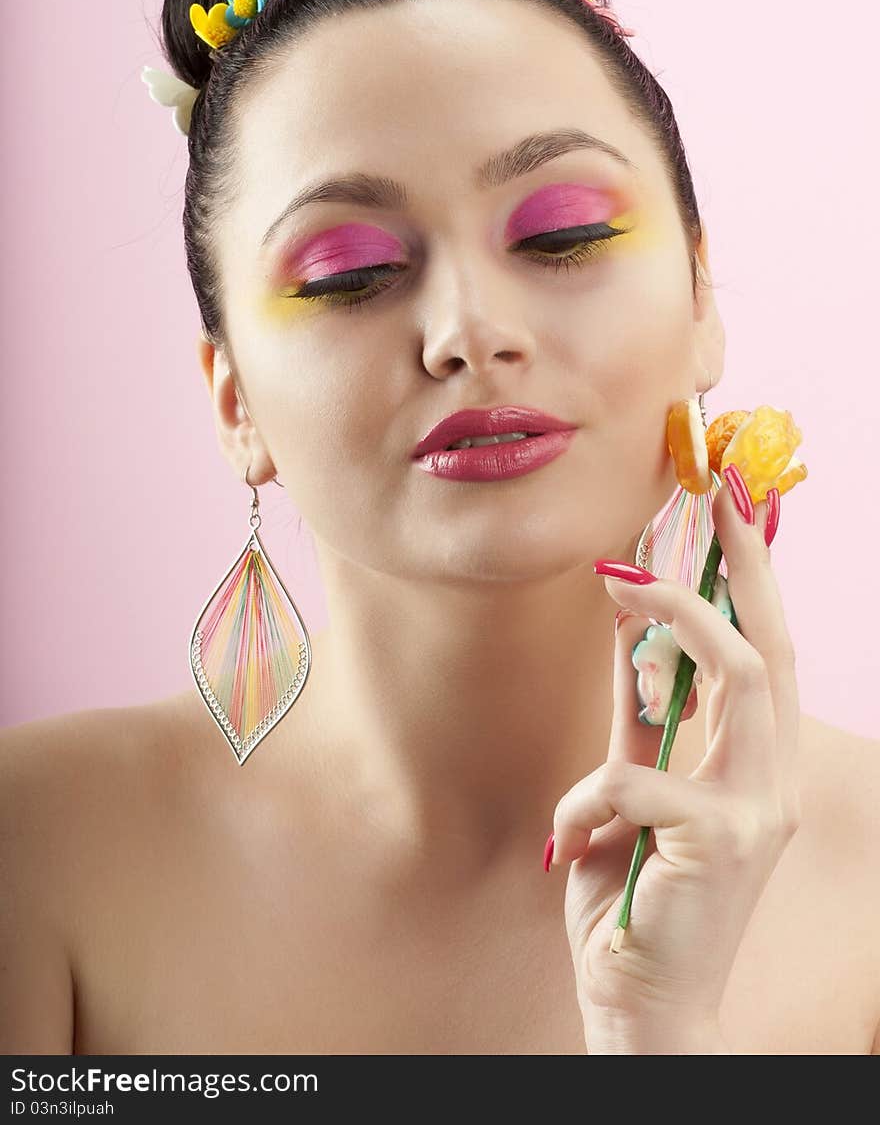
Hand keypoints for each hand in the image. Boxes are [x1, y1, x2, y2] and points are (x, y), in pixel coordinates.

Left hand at [548, 478, 801, 1050]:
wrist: (644, 1005)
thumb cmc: (638, 895)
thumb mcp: (630, 788)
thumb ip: (637, 715)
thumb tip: (623, 627)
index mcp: (755, 764)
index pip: (766, 651)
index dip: (752, 577)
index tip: (730, 504)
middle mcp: (773, 780)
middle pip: (772, 646)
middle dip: (745, 563)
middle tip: (713, 495)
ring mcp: (758, 811)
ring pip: (738, 675)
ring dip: (672, 619)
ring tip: (614, 585)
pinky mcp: (721, 843)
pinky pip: (635, 776)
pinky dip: (587, 797)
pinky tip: (569, 841)